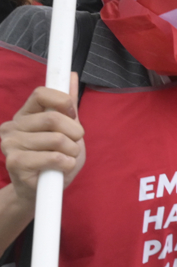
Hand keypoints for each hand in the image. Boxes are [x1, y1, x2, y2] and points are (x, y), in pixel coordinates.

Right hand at [0, 73, 84, 205]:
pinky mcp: (15, 163)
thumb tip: (71, 75)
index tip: (73, 114)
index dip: (63, 101)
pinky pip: (53, 157)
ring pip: (56, 139)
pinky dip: (66, 163)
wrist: (42, 192)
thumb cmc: (55, 159)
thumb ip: (67, 104)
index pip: (41, 93)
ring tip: (67, 158)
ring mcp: (10, 144)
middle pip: (53, 118)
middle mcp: (12, 126)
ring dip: (72, 151)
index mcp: (25, 114)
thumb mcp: (66, 129)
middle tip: (74, 143)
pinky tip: (61, 168)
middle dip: (75, 132)